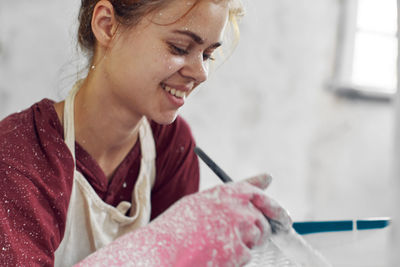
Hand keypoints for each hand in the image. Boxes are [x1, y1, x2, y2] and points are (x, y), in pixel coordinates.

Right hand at [75, 174, 291, 266]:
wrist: (161, 250)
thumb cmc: (177, 227)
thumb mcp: (201, 203)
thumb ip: (231, 195)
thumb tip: (267, 178)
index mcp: (226, 192)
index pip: (258, 194)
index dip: (273, 205)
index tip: (282, 217)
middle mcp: (236, 207)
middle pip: (261, 220)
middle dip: (257, 231)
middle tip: (242, 239)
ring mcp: (238, 229)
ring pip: (255, 239)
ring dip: (243, 244)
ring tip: (216, 245)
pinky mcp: (238, 251)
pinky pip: (246, 256)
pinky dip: (234, 259)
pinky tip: (214, 255)